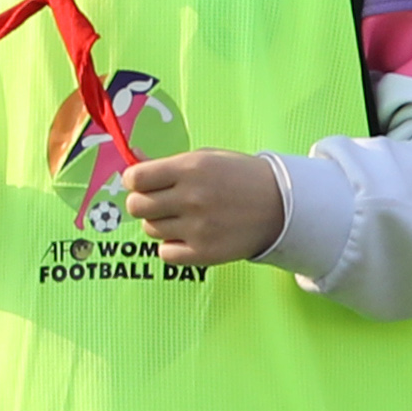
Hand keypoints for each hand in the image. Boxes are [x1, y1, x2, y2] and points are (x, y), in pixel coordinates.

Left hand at [118, 149, 285, 268]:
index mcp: (190, 168)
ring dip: (159, 223)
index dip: (135, 180)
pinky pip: (164, 253)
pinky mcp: (203, 253)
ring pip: (150, 229)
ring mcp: (197, 228)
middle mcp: (191, 197)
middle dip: (142, 202)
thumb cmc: (239, 177)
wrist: (280, 205)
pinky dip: (171, 246)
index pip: (135, 178)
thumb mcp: (206, 157)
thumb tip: (131, 168)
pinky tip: (187, 236)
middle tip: (160, 202)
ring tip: (182, 217)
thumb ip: (168, 164)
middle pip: (136, 206)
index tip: (143, 182)